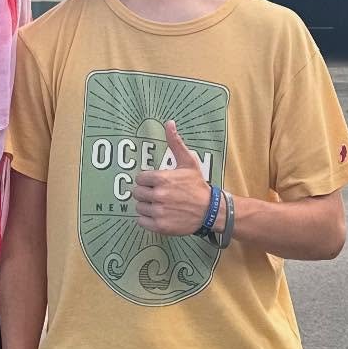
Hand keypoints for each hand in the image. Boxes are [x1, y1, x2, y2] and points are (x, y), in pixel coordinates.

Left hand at [133, 121, 213, 236]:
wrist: (210, 210)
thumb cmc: (197, 185)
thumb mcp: (188, 162)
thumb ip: (175, 143)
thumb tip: (169, 123)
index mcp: (161, 178)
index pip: (140, 178)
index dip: (147, 180)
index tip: (156, 183)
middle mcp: (158, 195)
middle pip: (137, 193)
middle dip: (145, 193)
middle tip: (158, 195)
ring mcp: (158, 212)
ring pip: (139, 207)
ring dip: (146, 206)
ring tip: (159, 205)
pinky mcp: (160, 226)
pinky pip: (141, 222)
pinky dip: (147, 220)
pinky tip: (158, 215)